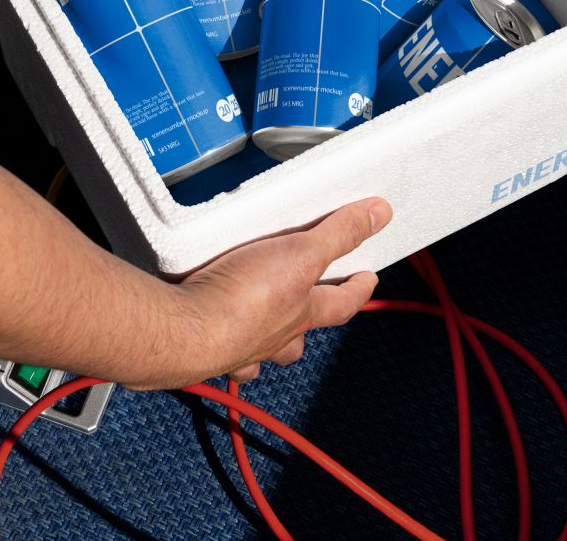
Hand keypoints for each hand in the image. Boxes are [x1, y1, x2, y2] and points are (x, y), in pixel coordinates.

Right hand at [175, 197, 391, 383]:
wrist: (186, 330)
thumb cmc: (244, 299)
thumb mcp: (302, 254)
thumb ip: (339, 234)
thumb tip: (380, 215)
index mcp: (301, 314)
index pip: (341, 304)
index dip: (358, 291)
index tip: (369, 279)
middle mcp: (273, 337)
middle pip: (298, 338)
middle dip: (305, 326)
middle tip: (307, 309)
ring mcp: (237, 347)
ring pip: (259, 351)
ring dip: (263, 340)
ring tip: (258, 322)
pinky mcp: (201, 345)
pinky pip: (217, 349)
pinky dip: (219, 342)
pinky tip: (208, 324)